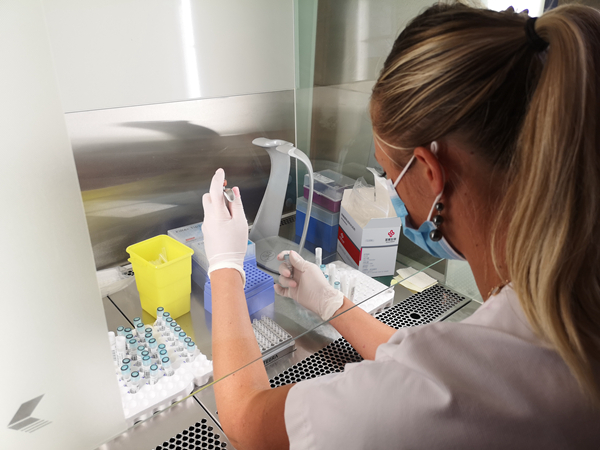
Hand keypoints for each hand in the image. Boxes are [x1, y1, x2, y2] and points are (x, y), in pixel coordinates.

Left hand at [201, 168, 247, 283]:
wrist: (225, 263)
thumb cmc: (234, 245)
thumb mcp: (241, 222)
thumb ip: (236, 205)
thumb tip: (234, 192)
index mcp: (217, 213)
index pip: (215, 190)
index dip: (217, 178)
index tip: (221, 171)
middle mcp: (208, 217)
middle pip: (209, 197)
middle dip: (218, 194)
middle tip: (230, 199)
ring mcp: (206, 225)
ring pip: (210, 208)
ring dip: (219, 206)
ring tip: (232, 216)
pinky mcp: (206, 231)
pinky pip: (211, 217)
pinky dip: (218, 215)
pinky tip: (227, 225)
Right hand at [275, 251, 343, 320]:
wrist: (321, 299)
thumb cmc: (318, 283)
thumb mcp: (308, 269)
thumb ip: (298, 261)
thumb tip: (291, 253)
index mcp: (302, 266)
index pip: (291, 258)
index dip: (284, 256)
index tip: (279, 257)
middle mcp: (297, 274)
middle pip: (284, 268)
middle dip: (283, 270)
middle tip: (288, 274)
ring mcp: (294, 283)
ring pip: (282, 279)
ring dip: (285, 281)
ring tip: (294, 285)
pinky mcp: (293, 293)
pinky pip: (282, 290)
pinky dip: (278, 289)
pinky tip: (277, 287)